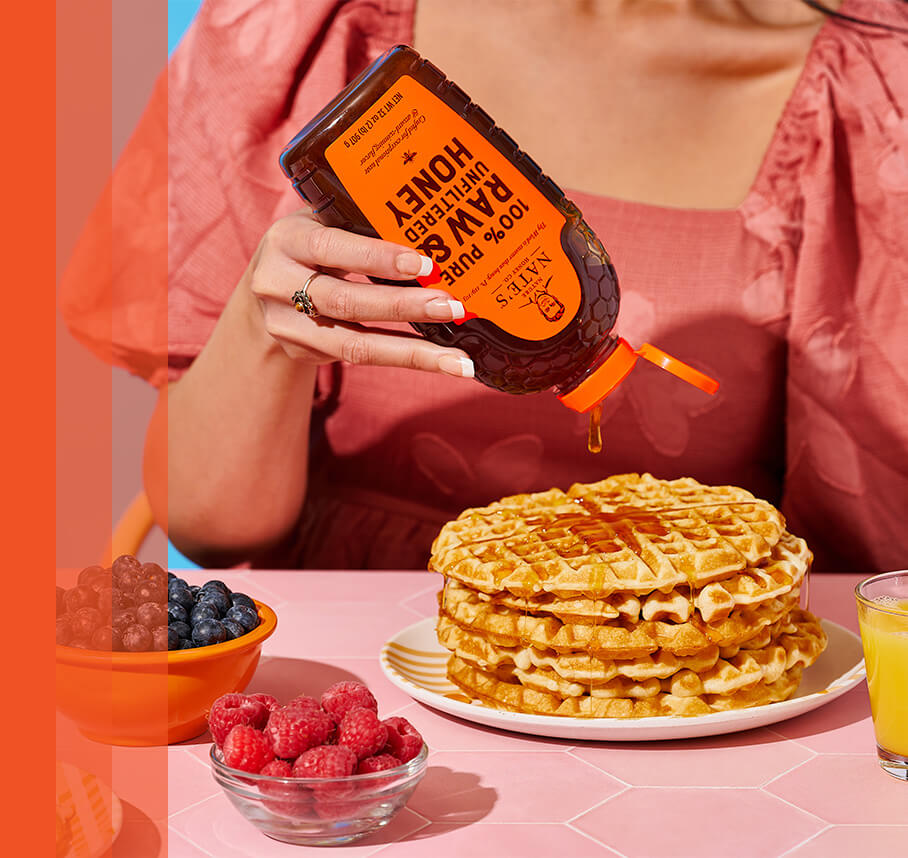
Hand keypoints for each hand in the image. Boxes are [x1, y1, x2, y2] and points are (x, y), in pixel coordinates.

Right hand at [248, 210, 474, 377]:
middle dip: (405, 307)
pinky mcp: (304, 353)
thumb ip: (360, 226)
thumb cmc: (311, 245)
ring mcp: (288, 325)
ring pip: (354, 345)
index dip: (379, 258)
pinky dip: (403, 359)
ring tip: (456, 358)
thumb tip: (431, 235)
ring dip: (412, 352)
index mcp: (287, 240)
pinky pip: (360, 358)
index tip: (426, 266)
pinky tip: (439, 361)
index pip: (333, 248)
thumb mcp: (324, 222)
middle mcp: (278, 284)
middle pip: (346, 302)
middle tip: (453, 308)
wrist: (264, 287)